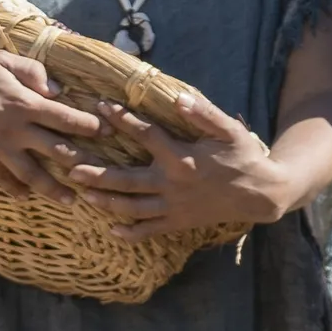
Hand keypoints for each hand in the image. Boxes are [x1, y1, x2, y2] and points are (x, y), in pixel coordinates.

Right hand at [0, 49, 106, 200]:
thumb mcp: (2, 60)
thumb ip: (33, 72)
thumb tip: (57, 91)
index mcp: (24, 103)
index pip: (66, 118)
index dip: (91, 126)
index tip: (110, 133)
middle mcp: (15, 130)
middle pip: (57, 151)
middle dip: (83, 164)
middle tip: (103, 176)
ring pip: (33, 175)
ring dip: (54, 190)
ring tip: (71, 201)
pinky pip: (4, 181)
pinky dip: (18, 191)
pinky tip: (29, 197)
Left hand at [63, 99, 291, 239]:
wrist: (261, 195)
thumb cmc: (244, 156)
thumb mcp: (229, 130)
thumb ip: (204, 113)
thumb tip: (178, 98)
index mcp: (182, 158)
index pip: (146, 135)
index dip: (123, 119)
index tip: (100, 106)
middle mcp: (173, 184)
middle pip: (127, 180)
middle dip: (97, 174)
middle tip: (70, 168)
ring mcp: (174, 206)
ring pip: (133, 207)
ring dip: (107, 201)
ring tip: (83, 195)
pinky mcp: (178, 222)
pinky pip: (149, 230)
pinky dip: (130, 232)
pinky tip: (111, 229)